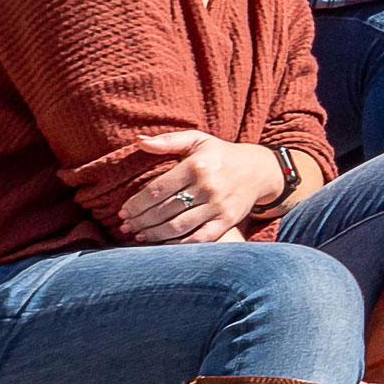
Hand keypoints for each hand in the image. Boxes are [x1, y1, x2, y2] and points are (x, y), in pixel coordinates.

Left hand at [117, 131, 286, 243]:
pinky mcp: (228, 220)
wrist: (260, 170)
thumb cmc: (221, 154)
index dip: (137, 203)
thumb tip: (138, 141)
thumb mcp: (197, 140)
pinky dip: (178, 244)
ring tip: (139, 236)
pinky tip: (163, 244)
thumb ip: (167, 141)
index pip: (157, 190)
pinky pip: (199, 237)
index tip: (123, 211)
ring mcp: (219, 206)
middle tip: (126, 226)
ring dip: (154, 234)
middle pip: (164, 210)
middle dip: (141, 221)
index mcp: (196, 166)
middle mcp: (208, 186)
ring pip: (178, 226)